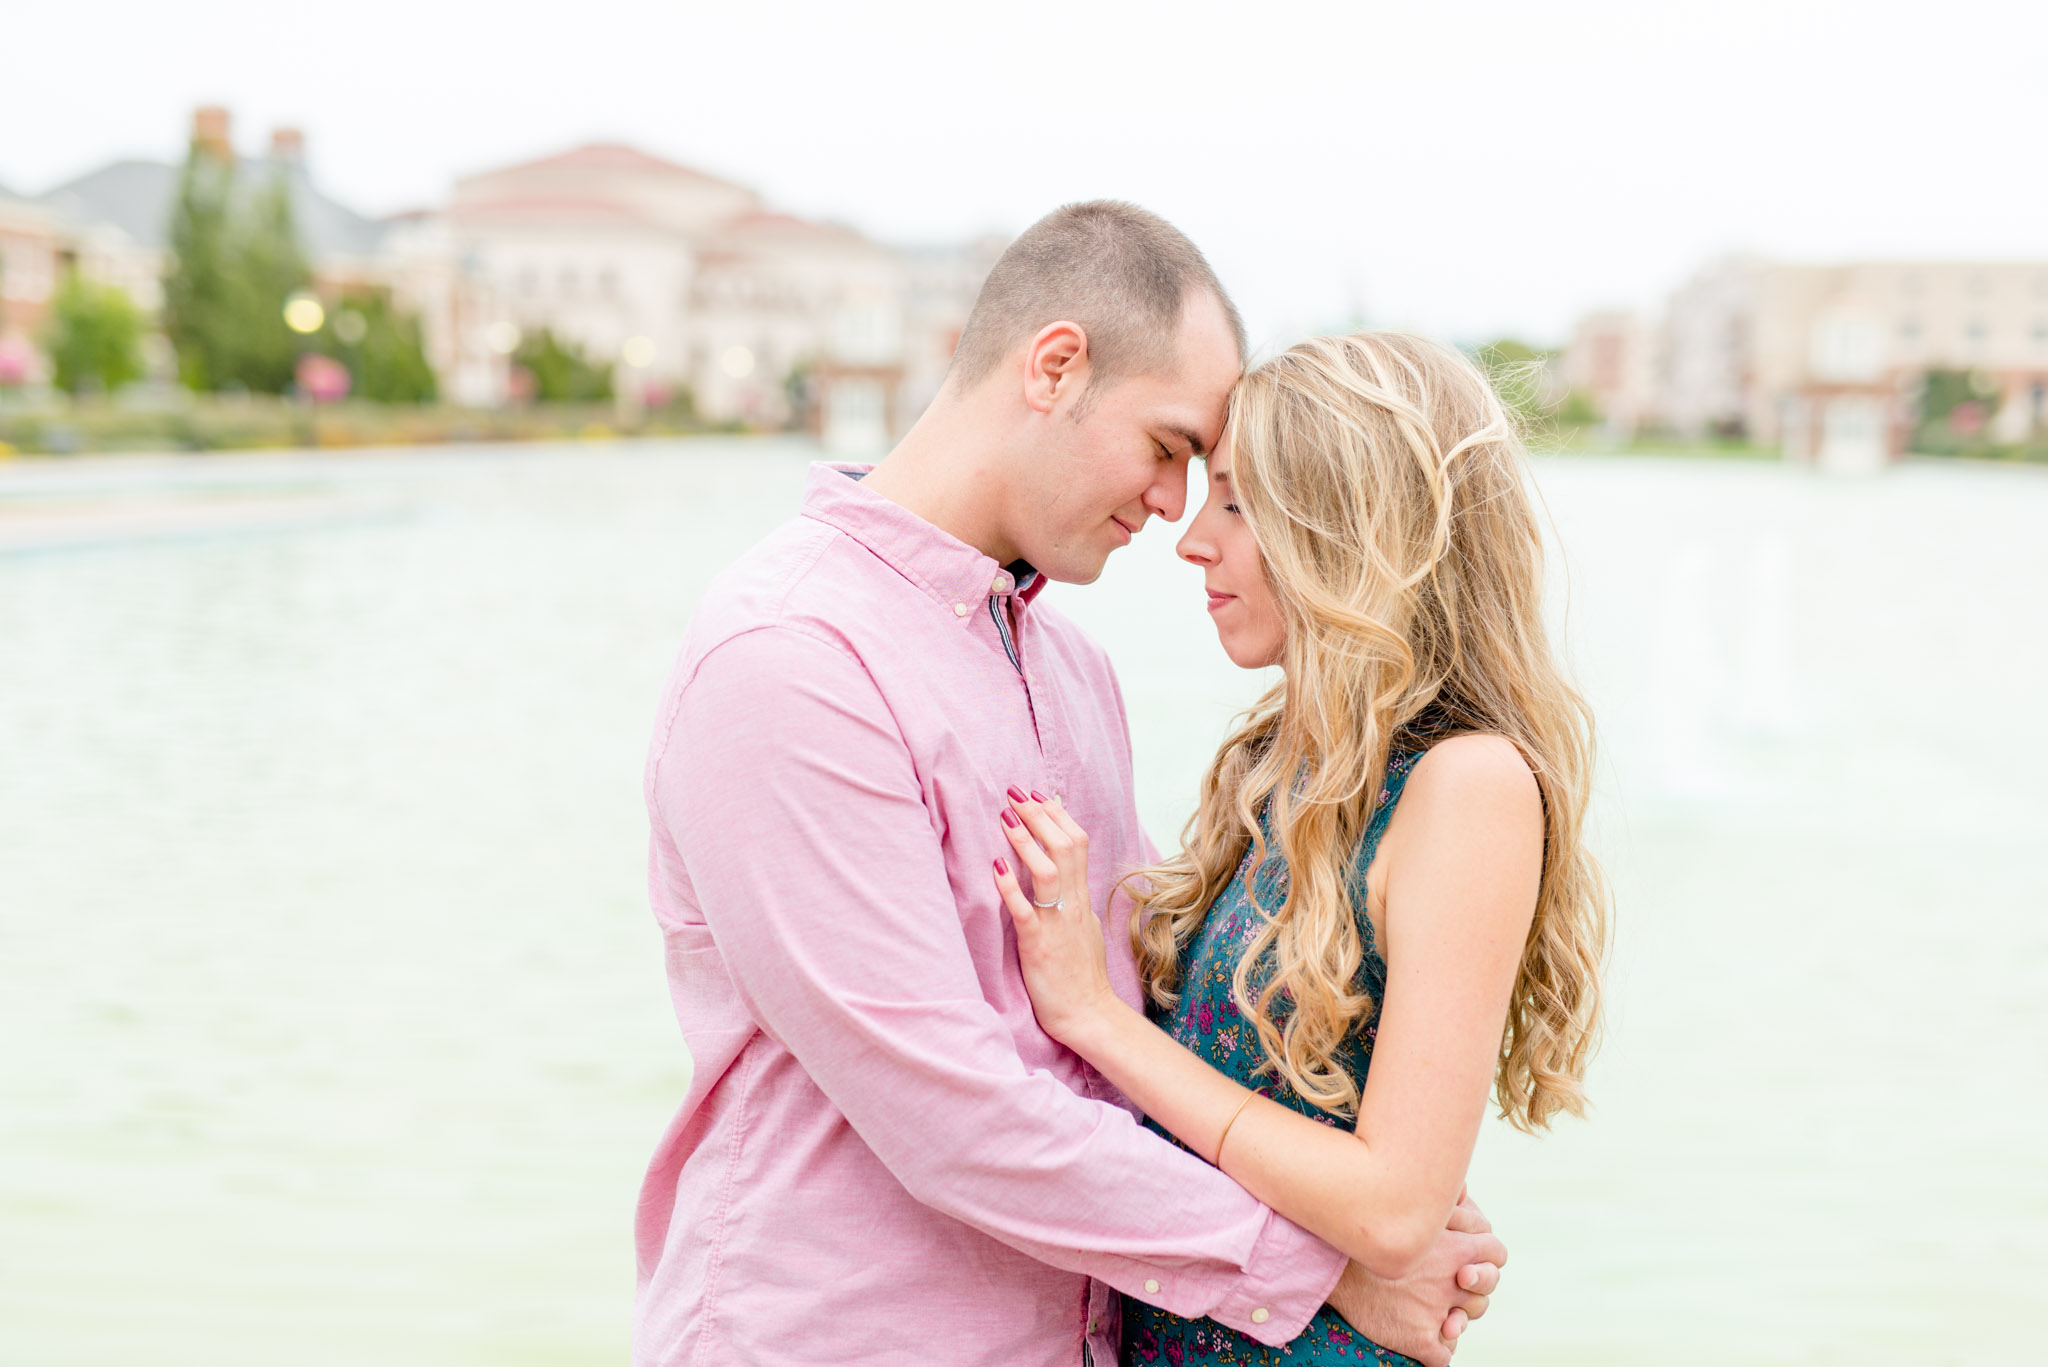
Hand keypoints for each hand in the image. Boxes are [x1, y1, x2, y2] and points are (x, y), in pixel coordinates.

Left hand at [991, 788, 1118, 1045]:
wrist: (1089, 1014)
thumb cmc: (1080, 974)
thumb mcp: (1082, 925)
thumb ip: (1073, 896)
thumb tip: (1064, 870)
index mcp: (1081, 898)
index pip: (1077, 843)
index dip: (1058, 815)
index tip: (1038, 793)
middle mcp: (1072, 905)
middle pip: (1066, 847)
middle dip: (1040, 816)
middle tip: (1016, 792)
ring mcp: (1057, 925)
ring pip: (1049, 872)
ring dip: (1026, 842)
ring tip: (1005, 817)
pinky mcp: (1039, 947)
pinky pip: (1026, 912)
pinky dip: (1011, 888)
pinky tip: (995, 868)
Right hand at [1323, 1189, 1504, 1366]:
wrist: (1328, 1263)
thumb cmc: (1367, 1232)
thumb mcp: (1409, 1207)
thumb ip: (1442, 1203)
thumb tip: (1464, 1188)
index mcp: (1456, 1249)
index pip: (1496, 1254)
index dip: (1485, 1259)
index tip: (1468, 1262)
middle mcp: (1452, 1282)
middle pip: (1483, 1294)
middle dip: (1468, 1294)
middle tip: (1442, 1289)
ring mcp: (1437, 1313)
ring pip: (1463, 1323)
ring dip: (1452, 1321)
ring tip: (1429, 1312)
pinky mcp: (1419, 1340)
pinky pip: (1443, 1355)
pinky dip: (1433, 1349)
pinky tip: (1416, 1335)